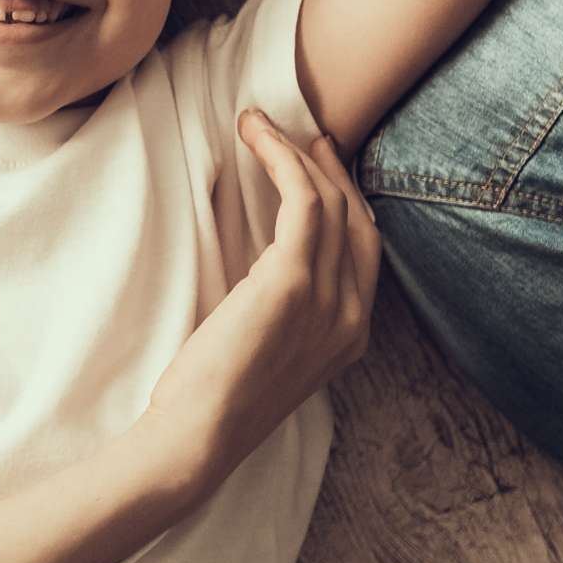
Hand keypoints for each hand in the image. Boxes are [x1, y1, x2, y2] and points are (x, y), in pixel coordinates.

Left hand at [146, 112, 377, 482]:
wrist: (198, 437)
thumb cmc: (213, 400)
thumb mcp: (267, 354)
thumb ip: (286, 316)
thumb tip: (266, 273)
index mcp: (349, 336)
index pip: (364, 251)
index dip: (348, 200)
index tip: (318, 167)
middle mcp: (351, 317)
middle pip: (356, 219)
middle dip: (332, 170)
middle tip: (302, 136)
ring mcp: (329, 300)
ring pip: (329, 202)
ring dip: (295, 154)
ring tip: (261, 125)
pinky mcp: (291, 283)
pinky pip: (302, 200)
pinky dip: (281, 159)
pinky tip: (256, 137)